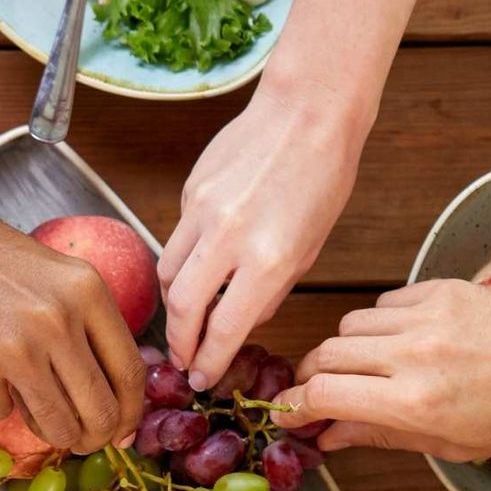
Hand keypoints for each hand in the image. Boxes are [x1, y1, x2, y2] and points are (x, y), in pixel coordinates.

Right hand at [0, 194, 143, 452]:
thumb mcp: (54, 276)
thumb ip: (85, 324)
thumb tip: (111, 391)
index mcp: (87, 292)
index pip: (130, 373)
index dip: (130, 414)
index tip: (121, 433)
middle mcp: (60, 320)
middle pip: (101, 410)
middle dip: (92, 437)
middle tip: (78, 440)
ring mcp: (18, 346)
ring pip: (57, 424)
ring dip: (48, 430)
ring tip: (30, 410)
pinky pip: (0, 412)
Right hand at [159, 85, 363, 390]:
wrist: (307, 111)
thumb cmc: (323, 178)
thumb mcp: (311, 247)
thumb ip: (272, 289)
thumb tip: (241, 319)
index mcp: (268, 260)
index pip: (224, 329)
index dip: (209, 361)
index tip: (203, 378)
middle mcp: (228, 238)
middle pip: (181, 308)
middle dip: (179, 342)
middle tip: (184, 359)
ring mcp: (202, 212)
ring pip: (167, 273)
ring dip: (173, 304)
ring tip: (185, 318)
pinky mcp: (189, 191)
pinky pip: (177, 238)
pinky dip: (182, 260)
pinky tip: (200, 263)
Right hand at [269, 279, 490, 460]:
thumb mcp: (450, 444)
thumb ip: (380, 435)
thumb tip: (328, 437)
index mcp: (414, 402)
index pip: (325, 394)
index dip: (296, 405)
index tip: (288, 413)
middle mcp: (414, 354)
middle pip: (327, 354)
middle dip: (313, 376)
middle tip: (318, 392)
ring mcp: (428, 316)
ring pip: (351, 324)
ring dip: (347, 348)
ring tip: (366, 367)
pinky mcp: (443, 289)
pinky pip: (386, 302)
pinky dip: (381, 323)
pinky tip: (400, 340)